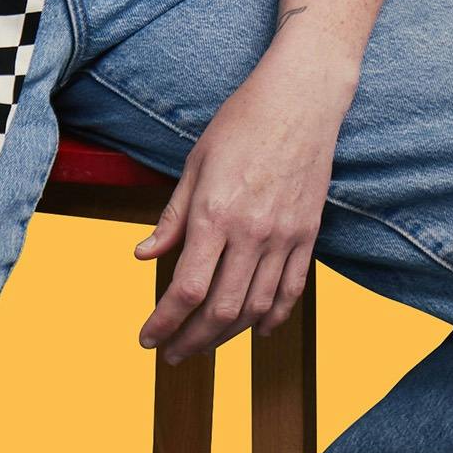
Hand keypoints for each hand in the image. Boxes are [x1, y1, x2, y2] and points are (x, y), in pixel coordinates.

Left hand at [131, 34, 354, 361]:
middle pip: (220, 310)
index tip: (148, 337)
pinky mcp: (308, 234)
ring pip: (256, 308)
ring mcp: (284, 237)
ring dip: (227, 336)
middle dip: (191, 341)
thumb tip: (143, 256)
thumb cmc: (243, 122)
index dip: (163, 323)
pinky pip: (291, 289)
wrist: (302, 98)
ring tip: (205, 344)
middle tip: (171, 353)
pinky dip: (274, 317)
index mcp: (214, 215)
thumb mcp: (195, 164)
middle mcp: (251, 233)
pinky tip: (257, 330)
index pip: (185, 289)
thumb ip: (172, 217)